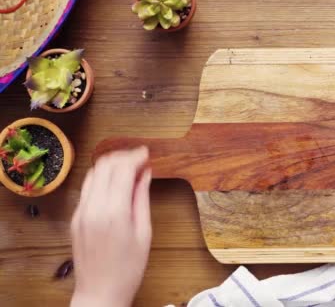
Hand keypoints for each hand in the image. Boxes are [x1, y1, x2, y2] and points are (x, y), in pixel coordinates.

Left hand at [70, 147, 151, 306]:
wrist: (100, 293)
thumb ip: (142, 198)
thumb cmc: (127, 269)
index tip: (147, 153)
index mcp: (114, 212)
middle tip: (140, 158)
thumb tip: (145, 174)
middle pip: (104, 165)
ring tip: (128, 169)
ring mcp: (80, 212)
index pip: (121, 169)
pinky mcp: (75, 218)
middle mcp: (93, 208)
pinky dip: (101, 179)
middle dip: (123, 156)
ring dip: (110, 165)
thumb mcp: (144, 232)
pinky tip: (115, 184)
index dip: (135, 156)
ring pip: (93, 174)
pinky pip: (87, 188)